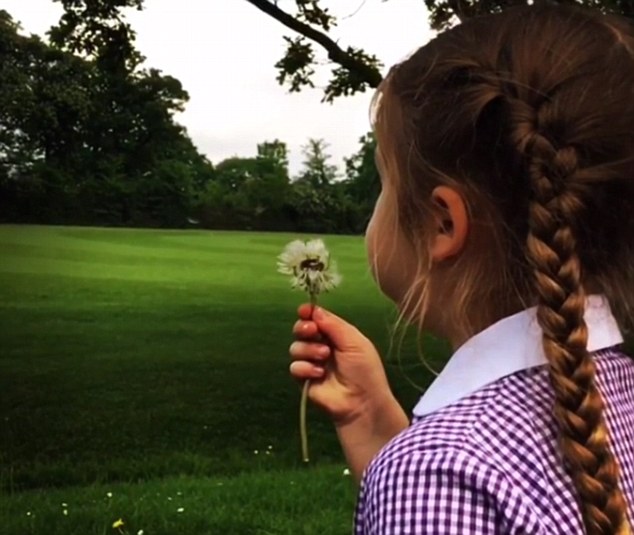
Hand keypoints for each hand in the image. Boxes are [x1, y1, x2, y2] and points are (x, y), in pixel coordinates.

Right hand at [289, 304, 407, 479]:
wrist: (361, 402)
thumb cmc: (364, 370)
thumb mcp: (354, 341)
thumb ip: (334, 325)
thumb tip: (314, 310)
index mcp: (337, 335)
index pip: (317, 319)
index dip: (309, 313)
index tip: (304, 310)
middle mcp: (322, 346)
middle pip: (301, 330)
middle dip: (303, 328)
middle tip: (312, 331)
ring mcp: (312, 363)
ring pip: (295, 347)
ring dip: (308, 349)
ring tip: (324, 356)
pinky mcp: (304, 379)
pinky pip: (294, 367)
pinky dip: (305, 368)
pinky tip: (319, 374)